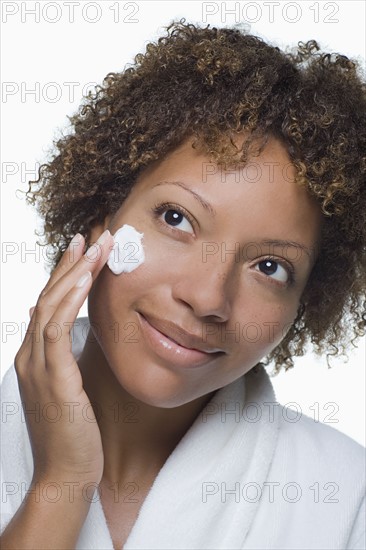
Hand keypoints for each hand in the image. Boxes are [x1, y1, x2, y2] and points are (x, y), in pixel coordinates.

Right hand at [14, 229, 113, 487]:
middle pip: (47, 296)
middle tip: (91, 235)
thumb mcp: (69, 388)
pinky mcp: (51, 378)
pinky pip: (56, 329)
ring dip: (73, 273)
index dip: (65, 273)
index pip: (48, 303)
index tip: (84, 249)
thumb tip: (68, 332)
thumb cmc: (74, 432)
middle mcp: (31, 356)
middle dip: (70, 263)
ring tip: (95, 246)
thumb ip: (65, 358)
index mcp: (35, 356)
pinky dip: (69, 300)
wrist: (67, 474)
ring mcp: (37, 366)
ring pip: (50, 305)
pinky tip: (85, 279)